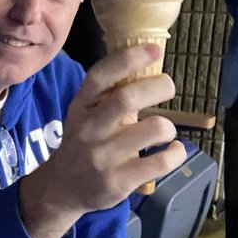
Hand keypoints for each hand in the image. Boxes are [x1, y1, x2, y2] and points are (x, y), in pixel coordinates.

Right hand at [19, 44, 186, 237]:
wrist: (61, 189)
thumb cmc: (83, 144)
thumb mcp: (86, 116)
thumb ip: (110, 96)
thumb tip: (149, 63)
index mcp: (81, 107)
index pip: (100, 76)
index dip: (129, 59)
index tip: (155, 49)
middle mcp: (89, 130)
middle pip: (127, 98)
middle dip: (158, 86)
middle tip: (169, 87)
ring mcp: (103, 157)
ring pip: (153, 129)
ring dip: (168, 127)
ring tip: (165, 132)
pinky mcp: (119, 181)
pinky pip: (161, 161)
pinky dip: (176, 153)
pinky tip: (172, 150)